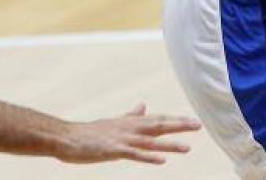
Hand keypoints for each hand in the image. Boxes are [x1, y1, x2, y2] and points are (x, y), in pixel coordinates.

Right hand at [56, 104, 200, 164]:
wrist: (66, 137)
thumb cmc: (89, 132)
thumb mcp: (114, 122)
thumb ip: (131, 115)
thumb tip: (143, 105)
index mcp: (130, 122)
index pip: (158, 119)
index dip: (176, 119)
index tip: (193, 120)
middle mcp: (129, 128)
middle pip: (158, 125)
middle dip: (179, 125)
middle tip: (198, 126)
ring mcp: (122, 139)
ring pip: (150, 141)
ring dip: (169, 144)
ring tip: (187, 148)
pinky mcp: (113, 150)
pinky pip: (134, 154)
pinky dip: (148, 156)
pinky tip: (162, 160)